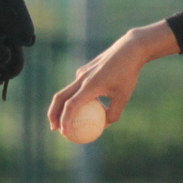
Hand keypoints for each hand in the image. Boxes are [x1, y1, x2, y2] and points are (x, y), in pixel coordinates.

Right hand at [48, 23, 179, 133]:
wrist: (129, 49)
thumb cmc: (128, 74)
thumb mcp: (124, 97)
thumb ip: (113, 113)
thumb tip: (103, 127)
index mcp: (90, 85)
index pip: (72, 105)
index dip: (65, 120)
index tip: (64, 132)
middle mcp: (82, 78)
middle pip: (60, 98)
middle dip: (53, 114)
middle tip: (54, 128)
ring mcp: (82, 73)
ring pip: (65, 91)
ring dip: (61, 106)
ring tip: (64, 120)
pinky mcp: (84, 70)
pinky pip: (76, 86)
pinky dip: (74, 98)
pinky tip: (83, 106)